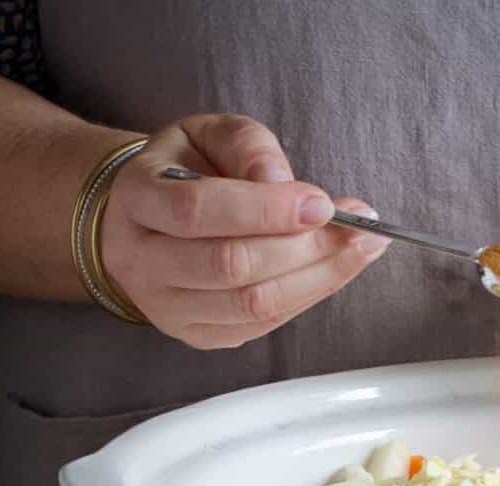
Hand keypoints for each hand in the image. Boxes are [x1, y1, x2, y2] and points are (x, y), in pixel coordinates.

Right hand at [101, 114, 388, 347]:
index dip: (265, 210)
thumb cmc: (186, 172)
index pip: (197, 211)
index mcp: (137, 199)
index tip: (321, 203)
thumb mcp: (207, 135)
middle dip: (304, 248)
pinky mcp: (201, 335)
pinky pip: (264, 325)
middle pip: (231, 265)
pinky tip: (337, 270)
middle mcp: (143, 261)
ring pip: (252, 304)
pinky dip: (309, 296)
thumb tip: (283, 182)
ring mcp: (170, 308)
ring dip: (319, 278)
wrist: (149, 221)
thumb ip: (246, 146)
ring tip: (363, 248)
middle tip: (358, 229)